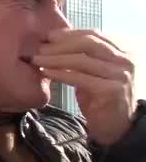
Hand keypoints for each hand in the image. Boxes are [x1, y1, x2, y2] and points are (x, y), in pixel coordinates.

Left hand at [32, 29, 135, 145]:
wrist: (115, 127)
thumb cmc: (100, 100)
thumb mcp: (91, 74)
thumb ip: (81, 59)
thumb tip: (51, 44)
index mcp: (120, 53)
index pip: (93, 35)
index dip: (69, 34)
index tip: (48, 36)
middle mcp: (123, 61)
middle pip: (88, 43)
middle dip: (60, 44)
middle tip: (39, 49)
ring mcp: (119, 75)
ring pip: (83, 60)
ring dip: (56, 58)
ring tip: (37, 60)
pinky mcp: (112, 90)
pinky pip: (81, 78)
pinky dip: (61, 73)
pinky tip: (47, 73)